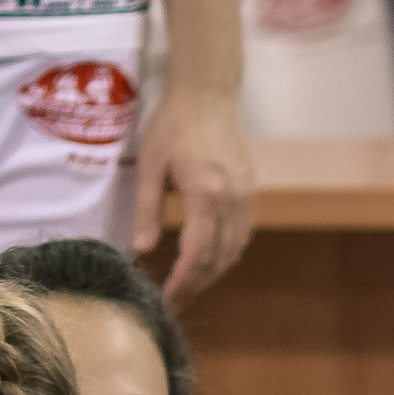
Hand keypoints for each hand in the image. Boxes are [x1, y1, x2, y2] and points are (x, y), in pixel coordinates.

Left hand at [134, 86, 255, 305]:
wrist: (208, 93)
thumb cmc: (173, 125)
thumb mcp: (150, 166)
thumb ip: (147, 209)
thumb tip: (142, 249)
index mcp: (206, 193)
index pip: (198, 253)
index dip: (184, 282)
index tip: (168, 300)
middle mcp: (232, 198)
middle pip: (218, 257)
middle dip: (197, 284)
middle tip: (176, 301)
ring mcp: (246, 194)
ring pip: (235, 249)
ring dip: (213, 272)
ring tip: (190, 285)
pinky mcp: (250, 189)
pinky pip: (243, 233)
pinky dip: (228, 253)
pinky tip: (210, 260)